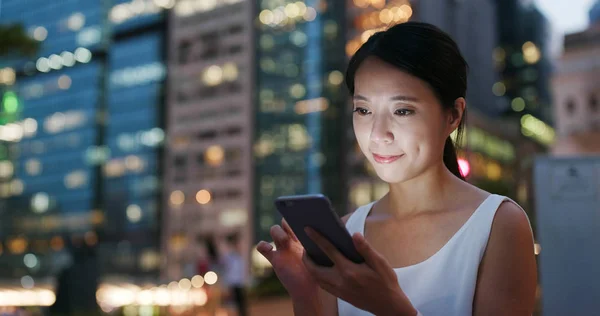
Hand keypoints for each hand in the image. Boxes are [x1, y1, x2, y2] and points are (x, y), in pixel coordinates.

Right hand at [257, 220, 319, 301]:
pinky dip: (263, 245)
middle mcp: (292, 240)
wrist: (309, 289)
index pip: (299, 219)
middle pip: (284, 222)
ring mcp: (282, 248)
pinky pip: (262, 247)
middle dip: (288, 222)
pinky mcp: (275, 258)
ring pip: (274, 230)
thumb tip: (335, 228)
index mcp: (304, 236)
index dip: (298, 215)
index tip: (302, 215)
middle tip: (295, 227)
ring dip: (278, 232)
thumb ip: (325, 243)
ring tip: (285, 240)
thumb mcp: (324, 255)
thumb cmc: (319, 271)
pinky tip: (269, 248)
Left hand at [303, 228, 417, 315]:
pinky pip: (322, 285)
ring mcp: (338, 290)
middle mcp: (340, 280)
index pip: (328, 250)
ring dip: (310, 267)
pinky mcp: (340, 296)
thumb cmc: (385, 282)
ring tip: (311, 257)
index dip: (317, 238)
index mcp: (348, 270)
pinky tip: (321, 270)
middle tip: (306, 247)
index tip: (307, 229)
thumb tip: (354, 235)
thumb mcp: (379, 262)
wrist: (388, 305)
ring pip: (316, 278)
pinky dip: (317, 276)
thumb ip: (365, 248)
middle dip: (306, 257)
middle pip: (314, 268)